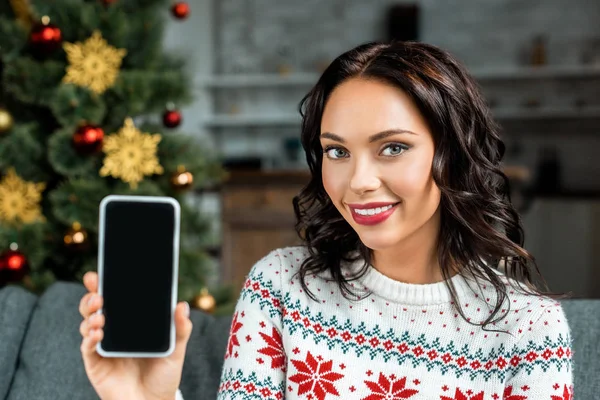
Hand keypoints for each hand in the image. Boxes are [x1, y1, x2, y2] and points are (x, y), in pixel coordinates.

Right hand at [79, 272, 192, 399]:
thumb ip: (180, 329)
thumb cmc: (163, 376)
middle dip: (92, 295)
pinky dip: (89, 338)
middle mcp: (114, 331)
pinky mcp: (96, 363)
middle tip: (98, 293)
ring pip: (88, 323)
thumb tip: (182, 305)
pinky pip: (87, 347)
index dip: (106, 284)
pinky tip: (97, 333)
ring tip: (101, 315)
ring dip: (91, 316)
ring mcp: (103, 346)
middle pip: (96, 307)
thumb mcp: (176, 350)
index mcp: (131, 323)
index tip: (101, 273)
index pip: (117, 299)